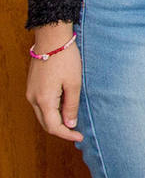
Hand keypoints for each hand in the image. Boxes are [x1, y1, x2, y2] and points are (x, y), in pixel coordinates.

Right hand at [25, 23, 82, 141]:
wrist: (51, 40)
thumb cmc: (65, 59)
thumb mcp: (74, 83)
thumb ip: (71, 106)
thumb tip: (70, 124)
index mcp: (43, 100)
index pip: (54, 127)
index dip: (67, 134)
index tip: (80, 137)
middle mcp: (33, 99)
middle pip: (46, 123)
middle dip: (61, 130)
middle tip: (77, 132)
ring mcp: (30, 93)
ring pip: (42, 115)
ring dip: (56, 121)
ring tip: (73, 121)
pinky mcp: (32, 87)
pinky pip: (40, 106)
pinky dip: (51, 111)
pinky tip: (64, 109)